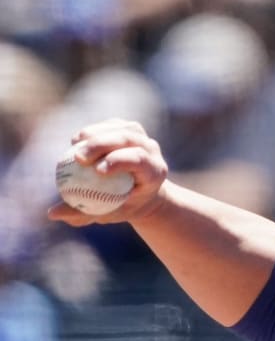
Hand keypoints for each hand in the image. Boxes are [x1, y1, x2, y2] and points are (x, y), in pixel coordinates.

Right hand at [47, 119, 169, 226]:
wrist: (142, 192)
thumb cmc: (124, 207)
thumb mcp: (108, 214)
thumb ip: (83, 214)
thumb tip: (53, 213)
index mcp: (154, 172)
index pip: (140, 160)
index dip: (120, 161)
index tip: (97, 170)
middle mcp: (152, 151)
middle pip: (128, 139)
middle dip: (101, 145)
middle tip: (78, 157)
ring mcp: (142, 137)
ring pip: (120, 129)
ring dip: (95, 135)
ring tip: (74, 146)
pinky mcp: (129, 128)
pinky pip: (110, 125)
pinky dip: (94, 130)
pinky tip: (77, 140)